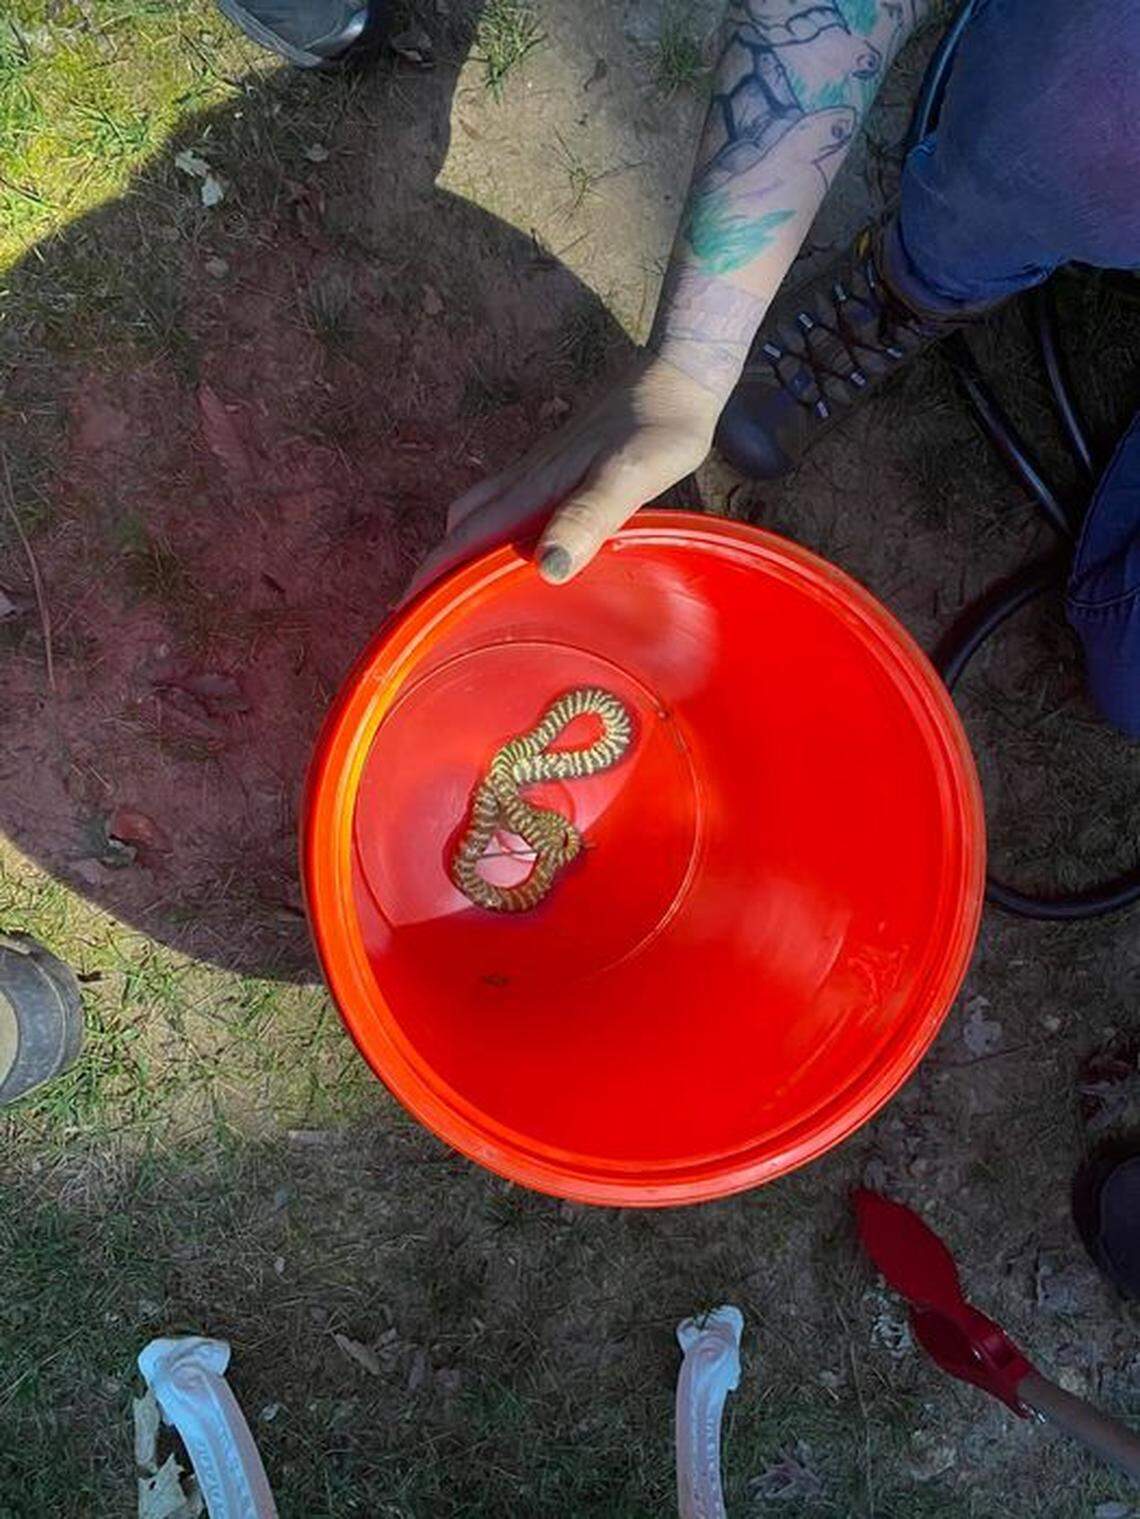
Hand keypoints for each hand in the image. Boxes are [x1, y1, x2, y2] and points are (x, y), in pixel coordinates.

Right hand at [407, 353, 720, 595]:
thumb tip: (547, 568)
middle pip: (461, 529)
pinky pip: (505, 509)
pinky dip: (490, 537)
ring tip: (457, 595)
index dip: (434, 580)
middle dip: (435, 572)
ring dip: (459, 552)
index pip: (465, 540)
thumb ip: (589, 515)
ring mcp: (538, 474)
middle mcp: (525, 482)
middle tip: (425, 618)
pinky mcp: (556, 471)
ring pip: (479, 516)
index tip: (406, 620)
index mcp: (534, 489)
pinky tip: (513, 557)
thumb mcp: (631, 474)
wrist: (677, 378)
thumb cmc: (659, 427)